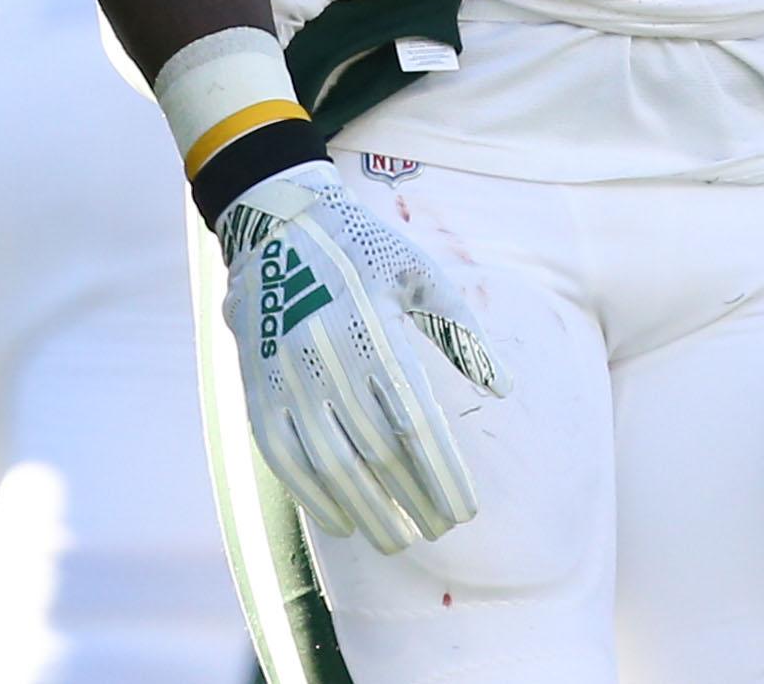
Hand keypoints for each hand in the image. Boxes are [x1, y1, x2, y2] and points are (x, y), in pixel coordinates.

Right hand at [216, 159, 508, 552]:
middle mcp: (328, 362)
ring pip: (331, 465)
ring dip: (368, 511)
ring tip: (398, 539)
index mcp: (375, 334)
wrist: (277, 223)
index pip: (415, 425)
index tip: (466, 510)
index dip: (441, 475)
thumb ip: (462, 333)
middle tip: (440, 530)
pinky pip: (283, 458)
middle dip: (413, 500)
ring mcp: (288, 380)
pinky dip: (312, 496)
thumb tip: (504, 388)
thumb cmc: (362, 249)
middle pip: (378, 454)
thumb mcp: (420, 274)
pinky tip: (342, 522)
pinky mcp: (258, 390)